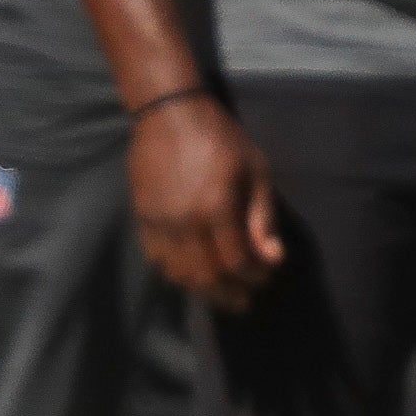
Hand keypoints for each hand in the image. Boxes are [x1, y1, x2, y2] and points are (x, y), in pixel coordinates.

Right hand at [128, 95, 282, 311]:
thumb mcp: (256, 171)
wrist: (168, 114)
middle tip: (245, 302)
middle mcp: (184, 222)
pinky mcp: (141, 218)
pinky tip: (191, 277)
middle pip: (207, 274)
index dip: (254, 275)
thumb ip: (264, 218)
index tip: (267, 277)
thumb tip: (273, 258)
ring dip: (203, 290)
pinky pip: (156, 259)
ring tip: (221, 295)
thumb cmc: (220, 138)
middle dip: (230, 293)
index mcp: (216, 209)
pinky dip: (176, 275)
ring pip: (179, 273)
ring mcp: (158, 222)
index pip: (237, 260)